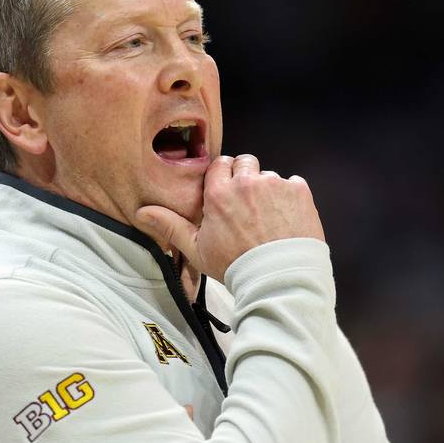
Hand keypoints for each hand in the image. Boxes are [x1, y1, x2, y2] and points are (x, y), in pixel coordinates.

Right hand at [135, 154, 324, 279]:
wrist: (278, 280)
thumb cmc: (238, 267)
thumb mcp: (197, 249)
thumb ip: (171, 226)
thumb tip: (143, 213)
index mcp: (219, 193)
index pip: (220, 164)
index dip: (223, 177)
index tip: (226, 192)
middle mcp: (247, 182)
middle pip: (245, 163)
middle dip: (245, 178)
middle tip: (247, 204)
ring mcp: (275, 184)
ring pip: (269, 175)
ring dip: (268, 190)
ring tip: (269, 218)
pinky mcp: (299, 191)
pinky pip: (293, 184)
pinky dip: (290, 198)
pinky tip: (286, 220)